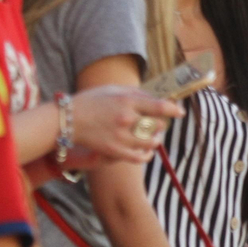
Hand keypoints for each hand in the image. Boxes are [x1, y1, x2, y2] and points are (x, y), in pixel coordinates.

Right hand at [67, 86, 181, 165]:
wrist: (67, 119)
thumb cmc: (90, 101)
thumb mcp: (111, 89)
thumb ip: (134, 93)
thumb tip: (154, 97)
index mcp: (126, 100)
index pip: (159, 107)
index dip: (173, 110)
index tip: (180, 112)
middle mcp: (126, 118)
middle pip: (157, 125)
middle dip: (161, 125)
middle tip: (159, 125)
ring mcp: (121, 136)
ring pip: (152, 142)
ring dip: (156, 140)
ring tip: (154, 138)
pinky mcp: (115, 151)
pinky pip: (140, 157)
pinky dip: (147, 155)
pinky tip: (147, 151)